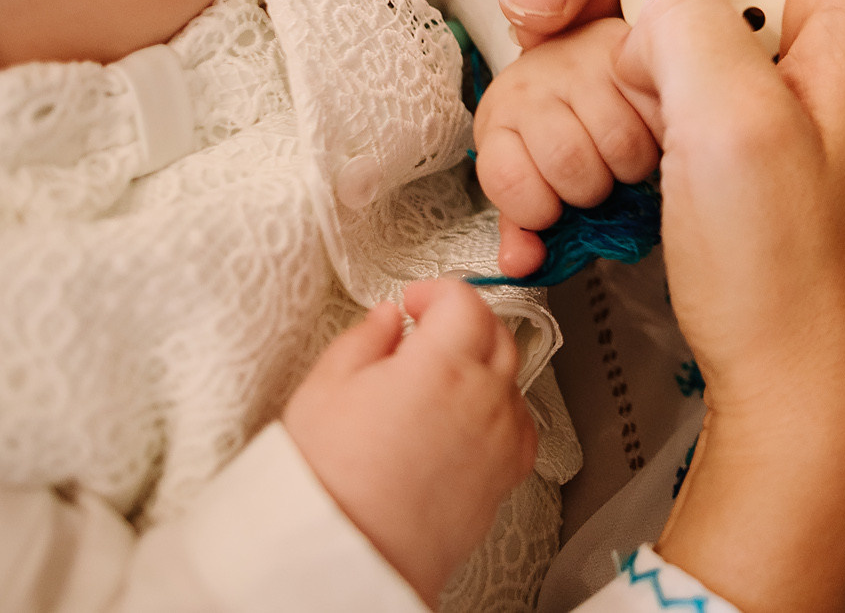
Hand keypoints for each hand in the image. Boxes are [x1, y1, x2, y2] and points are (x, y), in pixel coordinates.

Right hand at [283, 280, 537, 605]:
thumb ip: (364, 339)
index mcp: (442, 363)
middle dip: (465, 322)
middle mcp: (483, 395)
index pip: (464, 301)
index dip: (438, 291)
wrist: (348, 553)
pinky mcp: (507, 474)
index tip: (416, 301)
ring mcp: (501, 436)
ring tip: (437, 384)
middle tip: (427, 333)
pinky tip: (464, 420)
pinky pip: (519, 423)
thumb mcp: (325, 389)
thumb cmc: (329, 480)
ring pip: (511, 377)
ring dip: (482, 366)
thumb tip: (387, 319)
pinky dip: (499, 410)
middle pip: (496, 332)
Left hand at [472, 19, 654, 276]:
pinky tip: (647, 134)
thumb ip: (521, 226)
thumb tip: (522, 266)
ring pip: (621, 144)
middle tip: (596, 182)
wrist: (570, 47)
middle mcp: (535, 86)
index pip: (512, 182)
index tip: (553, 208)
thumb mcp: (524, 172)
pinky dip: (659, 137)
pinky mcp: (627, 53)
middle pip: (571, 164)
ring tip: (623, 160)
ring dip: (630, 168)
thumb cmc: (548, 122)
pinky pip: (656, 115)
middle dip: (591, 190)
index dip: (539, 210)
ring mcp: (581, 64)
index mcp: (499, 122)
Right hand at [622, 0, 844, 612]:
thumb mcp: (724, 124)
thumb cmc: (788, 276)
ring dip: (673, 34)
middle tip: (641, 39)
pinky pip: (734, 58)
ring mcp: (838, 80)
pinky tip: (655, 145)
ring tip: (649, 113)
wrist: (814, 397)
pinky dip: (681, 82)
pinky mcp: (800, 127)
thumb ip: (686, 16)